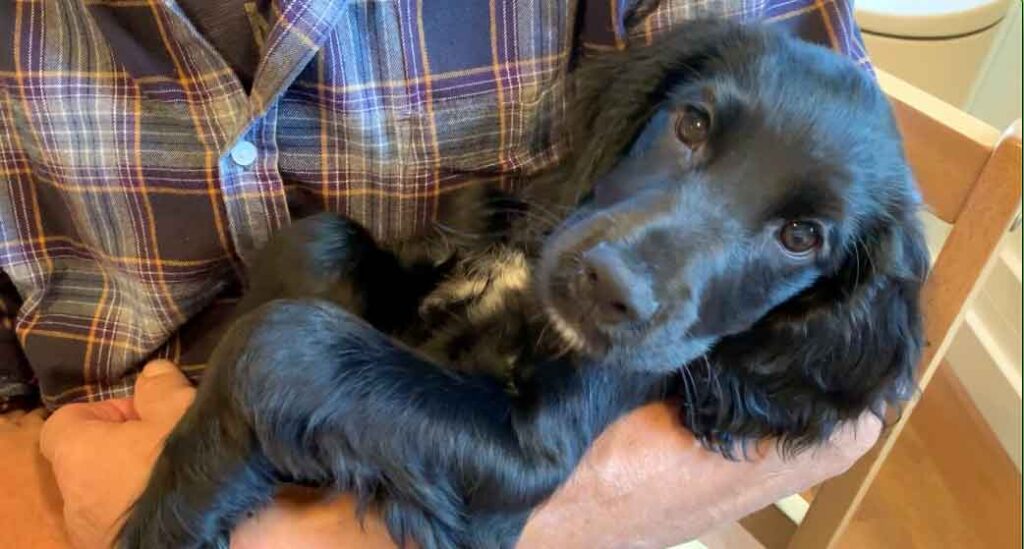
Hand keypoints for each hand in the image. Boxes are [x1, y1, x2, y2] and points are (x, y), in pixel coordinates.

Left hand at [39, 360, 195, 548]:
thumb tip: (152, 375)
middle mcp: (74, 499)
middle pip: (89, 461)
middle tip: (170, 442)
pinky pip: (122, 522)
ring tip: (180, 477)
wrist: (212, 539)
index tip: (144, 413)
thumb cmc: (185, 466)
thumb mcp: (181, 408)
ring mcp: (92, 535)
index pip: (65, 422)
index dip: (104, 411)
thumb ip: (160, 387)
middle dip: (125, 448)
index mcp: (78, 455)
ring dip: (136, 482)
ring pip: (107, 495)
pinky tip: (182, 505)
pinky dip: (146, 510)